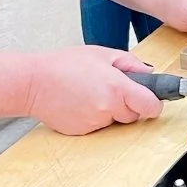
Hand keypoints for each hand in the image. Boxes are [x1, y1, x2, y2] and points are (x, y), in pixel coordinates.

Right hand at [25, 46, 164, 134]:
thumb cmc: (64, 65)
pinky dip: (94, 117)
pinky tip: (81, 102)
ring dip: (110, 111)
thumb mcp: (103, 53)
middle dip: (129, 104)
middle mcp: (108, 109)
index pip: (151, 106)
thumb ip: (130, 63)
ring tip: (91, 92)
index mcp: (117, 88)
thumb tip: (149, 73)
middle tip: (111, 88)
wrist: (33, 83)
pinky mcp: (82, 132)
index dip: (154, 102)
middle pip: (134, 115)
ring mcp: (94, 123)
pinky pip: (98, 127)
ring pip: (115, 121)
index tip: (152, 99)